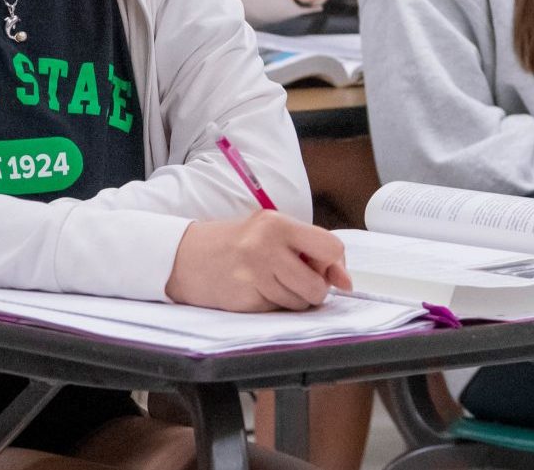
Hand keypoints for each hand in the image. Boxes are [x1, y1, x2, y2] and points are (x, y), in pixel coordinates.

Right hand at [165, 212, 351, 311]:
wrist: (187, 256)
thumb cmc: (238, 244)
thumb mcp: (272, 234)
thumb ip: (310, 250)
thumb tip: (345, 281)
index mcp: (277, 223)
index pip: (331, 247)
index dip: (333, 264)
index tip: (322, 269)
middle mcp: (266, 245)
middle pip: (318, 284)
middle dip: (313, 289)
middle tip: (293, 278)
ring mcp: (254, 273)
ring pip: (301, 303)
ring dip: (292, 299)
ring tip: (269, 282)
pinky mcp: (245, 296)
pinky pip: (279, 311)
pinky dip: (273, 305)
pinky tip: (255, 290)